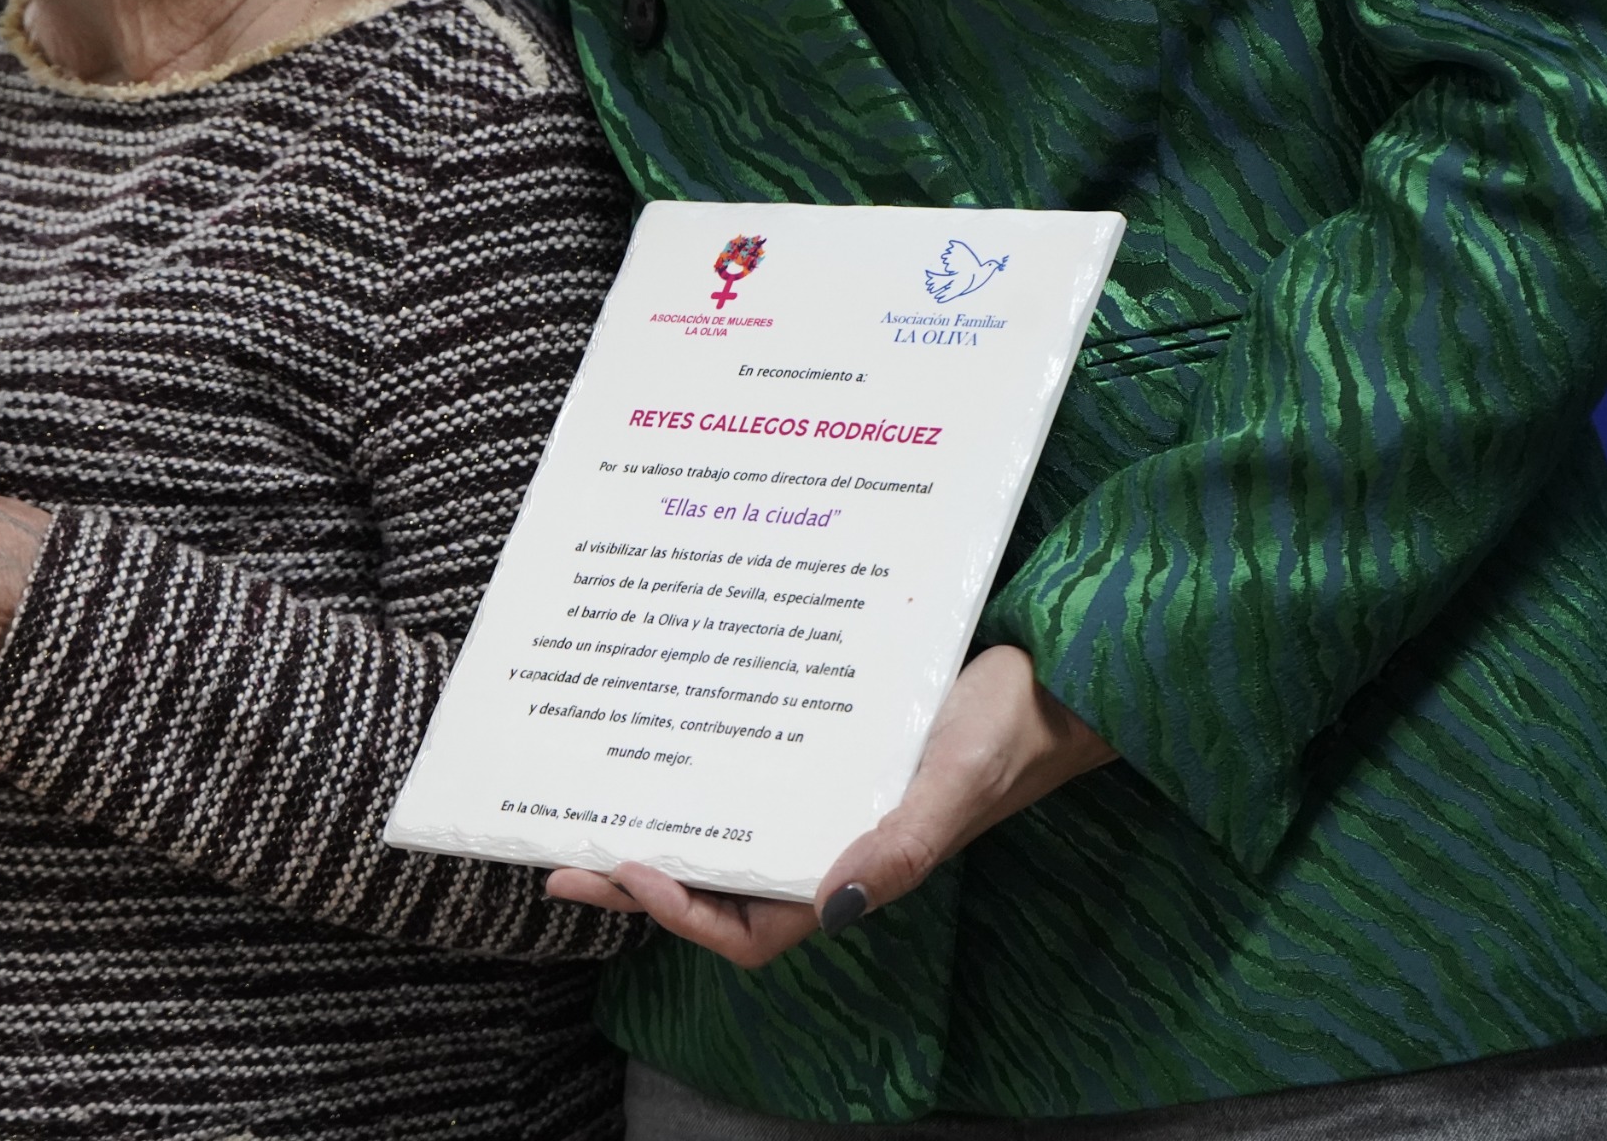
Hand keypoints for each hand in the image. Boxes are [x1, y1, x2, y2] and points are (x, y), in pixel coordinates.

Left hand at [544, 644, 1115, 966]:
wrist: (1051, 677)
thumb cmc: (1010, 730)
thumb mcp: (958, 781)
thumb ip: (906, 842)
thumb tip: (836, 901)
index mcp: (852, 875)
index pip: (747, 930)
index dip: (680, 914)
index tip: (629, 868)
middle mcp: (824, 847)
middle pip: (711, 888)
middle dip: (633, 879)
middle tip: (555, 854)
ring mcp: (817, 802)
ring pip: (718, 833)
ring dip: (653, 826)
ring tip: (580, 803)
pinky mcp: (818, 754)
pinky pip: (741, 776)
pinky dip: (694, 770)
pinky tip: (656, 738)